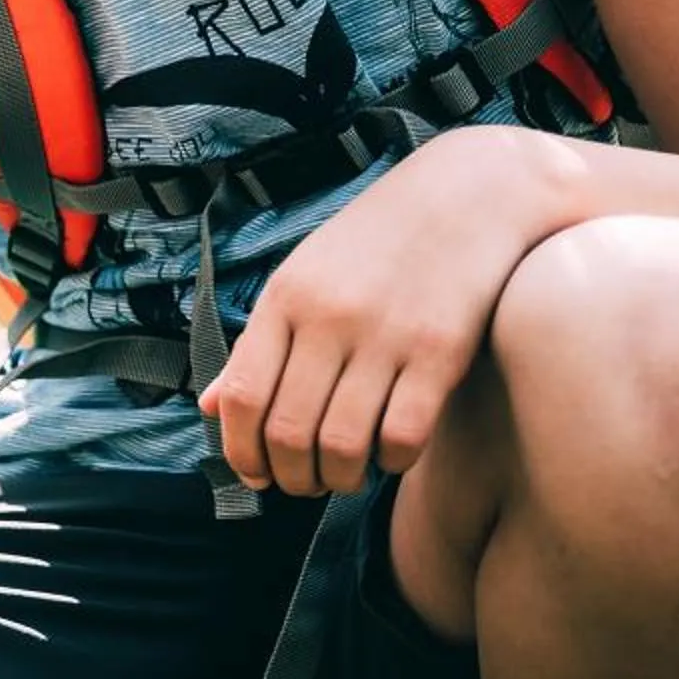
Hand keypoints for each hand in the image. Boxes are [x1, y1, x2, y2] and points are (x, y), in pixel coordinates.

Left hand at [202, 125, 574, 495]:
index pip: (241, 396)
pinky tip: (390, 456)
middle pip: (289, 430)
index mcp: (285, 299)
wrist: (469, 193)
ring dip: (338, 479)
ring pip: (343, 444)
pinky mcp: (443, 350)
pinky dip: (391, 462)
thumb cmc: (376, 244)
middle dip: (290, 477)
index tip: (254, 475)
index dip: (240, 451)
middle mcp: (329, 318)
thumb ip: (257, 345)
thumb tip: (209, 409)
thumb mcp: (302, 277)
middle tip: (302, 485)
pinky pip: (403, 435)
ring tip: (342, 477)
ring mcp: (386, 334)